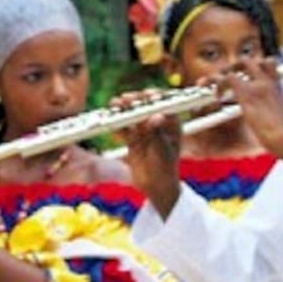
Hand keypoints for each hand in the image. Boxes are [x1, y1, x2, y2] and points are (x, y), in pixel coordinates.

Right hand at [111, 89, 181, 213]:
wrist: (155, 187)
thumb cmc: (166, 169)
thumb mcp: (163, 151)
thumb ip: (158, 134)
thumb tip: (156, 116)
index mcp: (172, 123)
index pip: (165, 104)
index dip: (156, 97)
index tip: (149, 95)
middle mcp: (157, 123)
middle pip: (145, 106)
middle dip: (136, 101)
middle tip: (127, 98)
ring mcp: (144, 129)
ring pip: (132, 115)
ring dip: (123, 109)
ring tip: (115, 104)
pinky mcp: (132, 137)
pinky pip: (123, 128)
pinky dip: (116, 125)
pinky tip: (111, 121)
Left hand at [209, 59, 282, 151]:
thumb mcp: (281, 119)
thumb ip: (272, 113)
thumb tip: (269, 121)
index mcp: (276, 87)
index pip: (269, 64)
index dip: (254, 66)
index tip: (245, 76)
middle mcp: (268, 82)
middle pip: (250, 60)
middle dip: (234, 66)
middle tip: (225, 76)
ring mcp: (257, 85)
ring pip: (236, 65)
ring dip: (222, 72)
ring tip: (214, 83)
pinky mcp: (246, 93)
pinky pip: (227, 78)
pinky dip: (218, 84)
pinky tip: (217, 97)